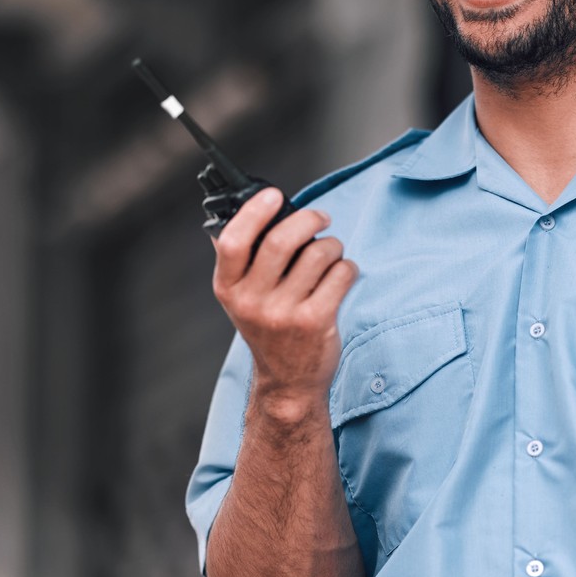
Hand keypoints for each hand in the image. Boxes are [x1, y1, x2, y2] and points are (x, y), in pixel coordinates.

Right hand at [211, 188, 357, 400]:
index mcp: (228, 288)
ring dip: (333, 245)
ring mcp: (284, 314)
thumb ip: (244, 259)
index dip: (254, 212)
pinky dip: (347, 267)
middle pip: (282, 240)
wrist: (288, 381)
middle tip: (321, 218)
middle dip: (309, 218)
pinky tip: (340, 276)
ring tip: (331, 255)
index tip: (274, 195)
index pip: (233, 241)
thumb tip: (252, 208)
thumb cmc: (269, 327)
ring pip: (319, 253)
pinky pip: (341, 273)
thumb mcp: (243, 297)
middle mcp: (252, 302)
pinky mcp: (316, 321)